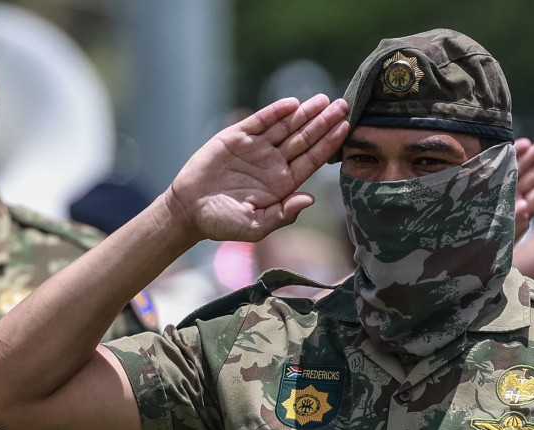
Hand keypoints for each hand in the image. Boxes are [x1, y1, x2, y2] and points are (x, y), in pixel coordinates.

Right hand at [167, 95, 349, 243]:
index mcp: (282, 183)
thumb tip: (310, 198)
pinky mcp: (237, 137)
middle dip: (323, 122)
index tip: (345, 127)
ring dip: (305, 113)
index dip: (329, 143)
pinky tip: (292, 104)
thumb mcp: (255, 226)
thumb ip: (283, 214)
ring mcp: (256, 148)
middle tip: (343, 105)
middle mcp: (273, 163)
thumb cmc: (222, 223)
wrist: (188, 210)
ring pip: (286, 126)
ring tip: (323, 100)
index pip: (312, 159)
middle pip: (304, 138)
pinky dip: (275, 112)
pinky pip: (260, 121)